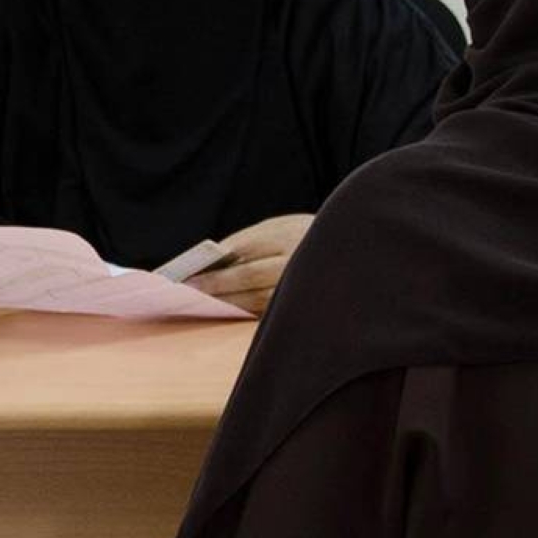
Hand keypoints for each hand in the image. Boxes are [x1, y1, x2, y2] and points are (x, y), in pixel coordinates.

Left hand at [187, 214, 314, 316]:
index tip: (188, 278)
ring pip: (260, 299)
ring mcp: (303, 283)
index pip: (243, 251)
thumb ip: (247, 240)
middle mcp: (296, 259)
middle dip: (216, 287)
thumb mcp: (278, 226)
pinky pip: (272, 311)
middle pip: (250, 277)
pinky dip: (247, 311)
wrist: (350, 245)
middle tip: (188, 295)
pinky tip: (227, 312)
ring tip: (201, 306)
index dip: (215, 267)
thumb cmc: (302, 234)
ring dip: (228, 303)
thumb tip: (212, 260)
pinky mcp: (305, 304)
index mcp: (286, 234)